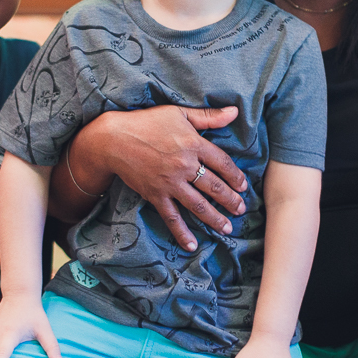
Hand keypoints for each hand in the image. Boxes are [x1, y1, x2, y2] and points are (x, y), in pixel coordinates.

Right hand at [96, 105, 248, 249]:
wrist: (114, 139)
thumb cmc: (147, 122)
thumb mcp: (179, 113)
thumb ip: (209, 116)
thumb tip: (235, 112)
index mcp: (193, 144)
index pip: (222, 163)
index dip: (236, 176)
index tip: (243, 186)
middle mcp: (184, 165)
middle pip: (215, 187)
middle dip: (231, 201)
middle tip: (241, 210)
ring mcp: (170, 183)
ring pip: (198, 205)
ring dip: (215, 218)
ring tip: (227, 228)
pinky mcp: (155, 195)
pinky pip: (172, 217)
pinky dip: (182, 233)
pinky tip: (192, 245)